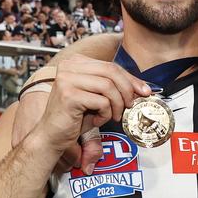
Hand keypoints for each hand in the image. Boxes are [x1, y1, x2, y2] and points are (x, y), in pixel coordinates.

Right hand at [20, 58, 150, 172]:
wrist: (52, 135)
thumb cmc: (76, 117)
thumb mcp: (98, 97)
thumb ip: (114, 87)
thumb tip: (142, 87)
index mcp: (76, 62)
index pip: (111, 66)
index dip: (131, 79)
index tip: (144, 91)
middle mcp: (69, 66)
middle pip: (111, 71)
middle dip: (127, 90)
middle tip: (130, 105)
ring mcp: (67, 79)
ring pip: (108, 86)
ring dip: (117, 104)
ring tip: (113, 116)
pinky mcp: (68, 95)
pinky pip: (101, 101)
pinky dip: (106, 114)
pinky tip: (97, 120)